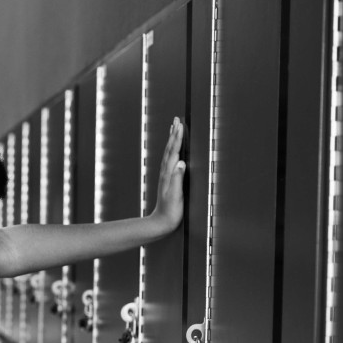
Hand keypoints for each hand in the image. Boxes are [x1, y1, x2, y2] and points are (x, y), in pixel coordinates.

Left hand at [150, 117, 185, 232]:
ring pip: (169, 153)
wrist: (160, 222)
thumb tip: (181, 163)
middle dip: (173, 134)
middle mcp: (165, 172)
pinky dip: (172, 151)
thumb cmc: (170, 211)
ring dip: (172, 140)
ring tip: (174, 128)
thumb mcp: (175, 195)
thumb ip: (177, 179)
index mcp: (168, 174)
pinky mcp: (168, 180)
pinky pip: (170, 161)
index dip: (177, 138)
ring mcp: (166, 176)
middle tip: (176, 119)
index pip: (173, 152)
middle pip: (169, 149)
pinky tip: (174, 150)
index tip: (180, 124)